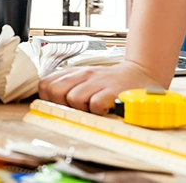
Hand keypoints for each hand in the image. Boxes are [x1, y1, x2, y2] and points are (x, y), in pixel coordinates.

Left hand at [38, 60, 164, 114]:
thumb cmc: (110, 82)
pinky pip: (95, 105)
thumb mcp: (86, 80)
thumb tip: (48, 102)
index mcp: (74, 72)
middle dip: (61, 104)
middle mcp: (83, 75)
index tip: (57, 106)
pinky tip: (105, 109)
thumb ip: (68, 87)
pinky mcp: (111, 91)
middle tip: (74, 109)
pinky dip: (98, 111)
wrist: (139, 75)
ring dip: (81, 109)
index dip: (47, 99)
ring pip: (73, 99)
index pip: (46, 84)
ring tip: (93, 108)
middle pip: (55, 91)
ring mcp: (97, 81)